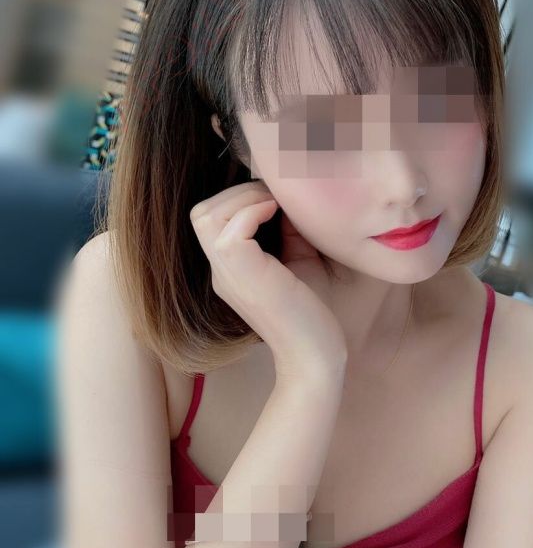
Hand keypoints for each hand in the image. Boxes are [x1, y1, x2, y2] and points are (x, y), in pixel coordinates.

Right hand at [189, 181, 346, 372]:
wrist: (316, 356)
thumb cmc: (313, 312)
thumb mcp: (298, 258)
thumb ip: (287, 229)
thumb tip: (286, 194)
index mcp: (229, 269)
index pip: (209, 218)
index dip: (238, 197)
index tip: (275, 198)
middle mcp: (221, 272)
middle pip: (200, 212)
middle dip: (237, 191)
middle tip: (274, 197)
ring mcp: (227, 276)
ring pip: (206, 216)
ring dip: (243, 198)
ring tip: (275, 203)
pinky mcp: (243, 278)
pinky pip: (230, 231)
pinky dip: (252, 211)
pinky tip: (278, 213)